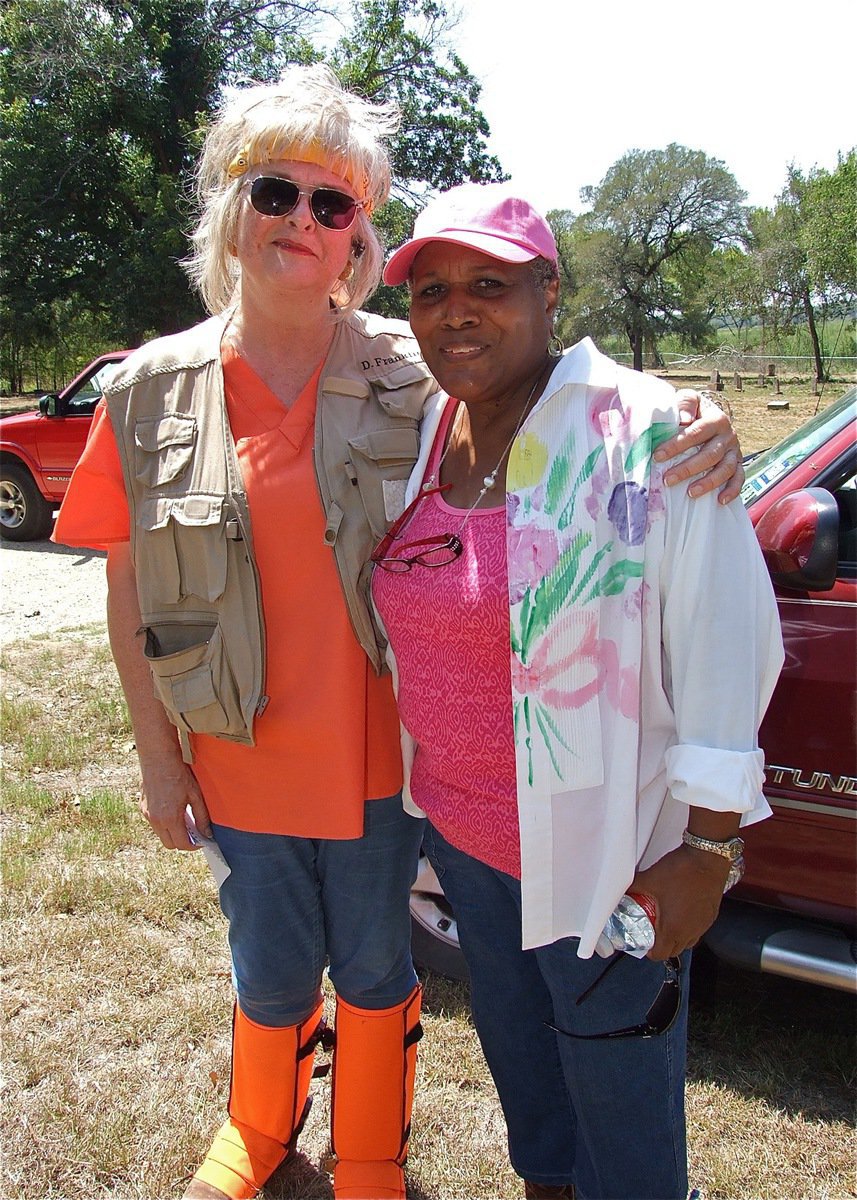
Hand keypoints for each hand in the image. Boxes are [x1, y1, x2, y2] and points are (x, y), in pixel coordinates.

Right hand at [138, 755, 212, 850]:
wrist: (158, 759)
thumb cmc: (178, 775)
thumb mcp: (195, 795)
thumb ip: (202, 817)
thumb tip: (207, 833)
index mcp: (170, 818)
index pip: (182, 844)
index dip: (194, 846)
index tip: (202, 840)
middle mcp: (156, 820)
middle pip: (170, 844)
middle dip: (182, 842)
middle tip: (194, 833)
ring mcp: (147, 814)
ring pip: (161, 835)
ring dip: (172, 833)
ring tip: (185, 820)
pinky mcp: (142, 808)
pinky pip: (154, 824)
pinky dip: (164, 824)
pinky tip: (173, 811)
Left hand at [630, 844, 730, 959]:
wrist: (707, 858)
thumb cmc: (680, 870)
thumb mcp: (649, 879)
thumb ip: (632, 888)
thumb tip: (620, 891)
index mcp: (673, 928)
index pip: (660, 954)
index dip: (648, 951)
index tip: (642, 941)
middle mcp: (691, 931)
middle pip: (674, 950)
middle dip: (661, 945)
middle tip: (651, 931)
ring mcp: (703, 924)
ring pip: (688, 941)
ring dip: (676, 938)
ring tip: (666, 922)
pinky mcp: (711, 916)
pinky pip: (698, 929)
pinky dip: (688, 927)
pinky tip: (681, 912)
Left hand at [654, 390, 743, 503]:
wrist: (709, 415)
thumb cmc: (693, 410)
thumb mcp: (688, 399)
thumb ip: (684, 404)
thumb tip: (682, 419)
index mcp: (716, 418)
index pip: (696, 432)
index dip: (677, 445)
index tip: (658, 456)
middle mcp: (728, 435)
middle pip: (710, 454)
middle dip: (688, 468)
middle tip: (667, 479)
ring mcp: (734, 451)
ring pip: (725, 469)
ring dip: (708, 483)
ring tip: (690, 493)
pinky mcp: (738, 463)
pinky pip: (739, 478)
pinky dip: (732, 490)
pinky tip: (720, 500)